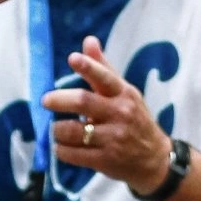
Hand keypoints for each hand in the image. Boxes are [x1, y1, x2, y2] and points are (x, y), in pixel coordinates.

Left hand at [45, 37, 174, 197]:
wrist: (154, 159)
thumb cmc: (134, 120)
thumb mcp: (125, 93)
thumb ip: (103, 69)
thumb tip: (88, 40)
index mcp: (124, 94)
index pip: (105, 78)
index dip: (88, 68)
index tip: (73, 59)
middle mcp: (121, 114)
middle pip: (84, 102)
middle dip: (60, 100)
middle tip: (45, 100)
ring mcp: (114, 139)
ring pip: (74, 131)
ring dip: (57, 129)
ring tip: (54, 128)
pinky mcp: (106, 160)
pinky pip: (74, 154)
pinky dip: (61, 150)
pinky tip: (59, 146)